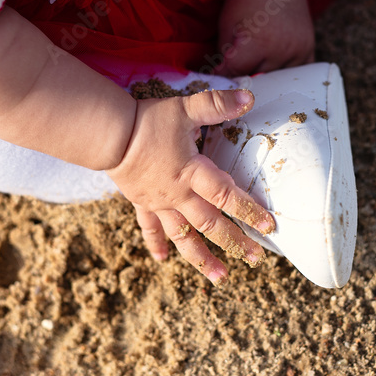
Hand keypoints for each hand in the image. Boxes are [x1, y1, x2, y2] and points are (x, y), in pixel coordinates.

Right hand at [107, 88, 275, 284]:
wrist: (108, 135)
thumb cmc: (147, 121)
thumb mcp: (184, 108)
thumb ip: (216, 104)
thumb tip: (249, 97)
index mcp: (192, 173)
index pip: (227, 196)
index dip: (249, 211)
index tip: (268, 227)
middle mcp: (178, 195)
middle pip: (211, 224)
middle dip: (235, 242)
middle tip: (255, 258)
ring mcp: (159, 203)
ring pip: (184, 236)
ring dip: (202, 258)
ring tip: (221, 277)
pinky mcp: (142, 203)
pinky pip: (150, 228)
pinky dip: (157, 244)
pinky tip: (163, 260)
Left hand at [216, 0, 314, 75]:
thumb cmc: (245, 1)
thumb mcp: (226, 26)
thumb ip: (225, 56)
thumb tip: (222, 78)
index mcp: (258, 44)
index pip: (236, 73)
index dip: (225, 73)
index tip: (219, 72)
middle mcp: (280, 51)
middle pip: (258, 80)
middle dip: (244, 77)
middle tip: (236, 73)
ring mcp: (297, 51)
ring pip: (278, 80)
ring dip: (266, 78)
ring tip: (256, 68)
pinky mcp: (308, 49)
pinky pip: (298, 74)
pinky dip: (286, 75)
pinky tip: (276, 69)